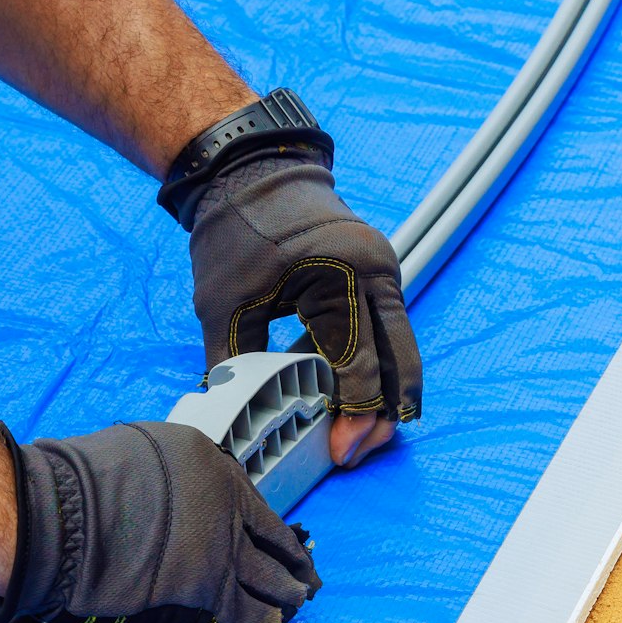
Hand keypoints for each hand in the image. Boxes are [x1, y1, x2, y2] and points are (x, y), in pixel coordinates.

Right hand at [0, 421, 321, 622]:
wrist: (59, 515)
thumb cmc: (74, 484)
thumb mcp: (131, 462)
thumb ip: (162, 490)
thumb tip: (169, 528)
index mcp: (206, 460)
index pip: (249, 500)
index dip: (264, 527)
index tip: (275, 540)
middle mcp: (224, 498)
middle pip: (270, 535)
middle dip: (290, 561)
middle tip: (302, 577)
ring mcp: (222, 541)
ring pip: (269, 574)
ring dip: (285, 594)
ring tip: (294, 606)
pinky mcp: (210, 583)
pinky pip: (246, 611)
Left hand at [185, 145, 421, 466]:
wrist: (250, 170)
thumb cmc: (236, 230)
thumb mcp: (221, 302)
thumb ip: (231, 363)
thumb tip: (232, 419)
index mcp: (344, 276)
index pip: (359, 364)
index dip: (352, 414)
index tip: (340, 451)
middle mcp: (377, 274)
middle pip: (399, 363)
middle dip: (384, 414)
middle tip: (359, 452)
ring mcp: (383, 273)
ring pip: (399, 350)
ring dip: (384, 394)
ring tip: (361, 435)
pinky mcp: (375, 277)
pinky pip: (386, 332)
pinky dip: (375, 367)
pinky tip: (355, 399)